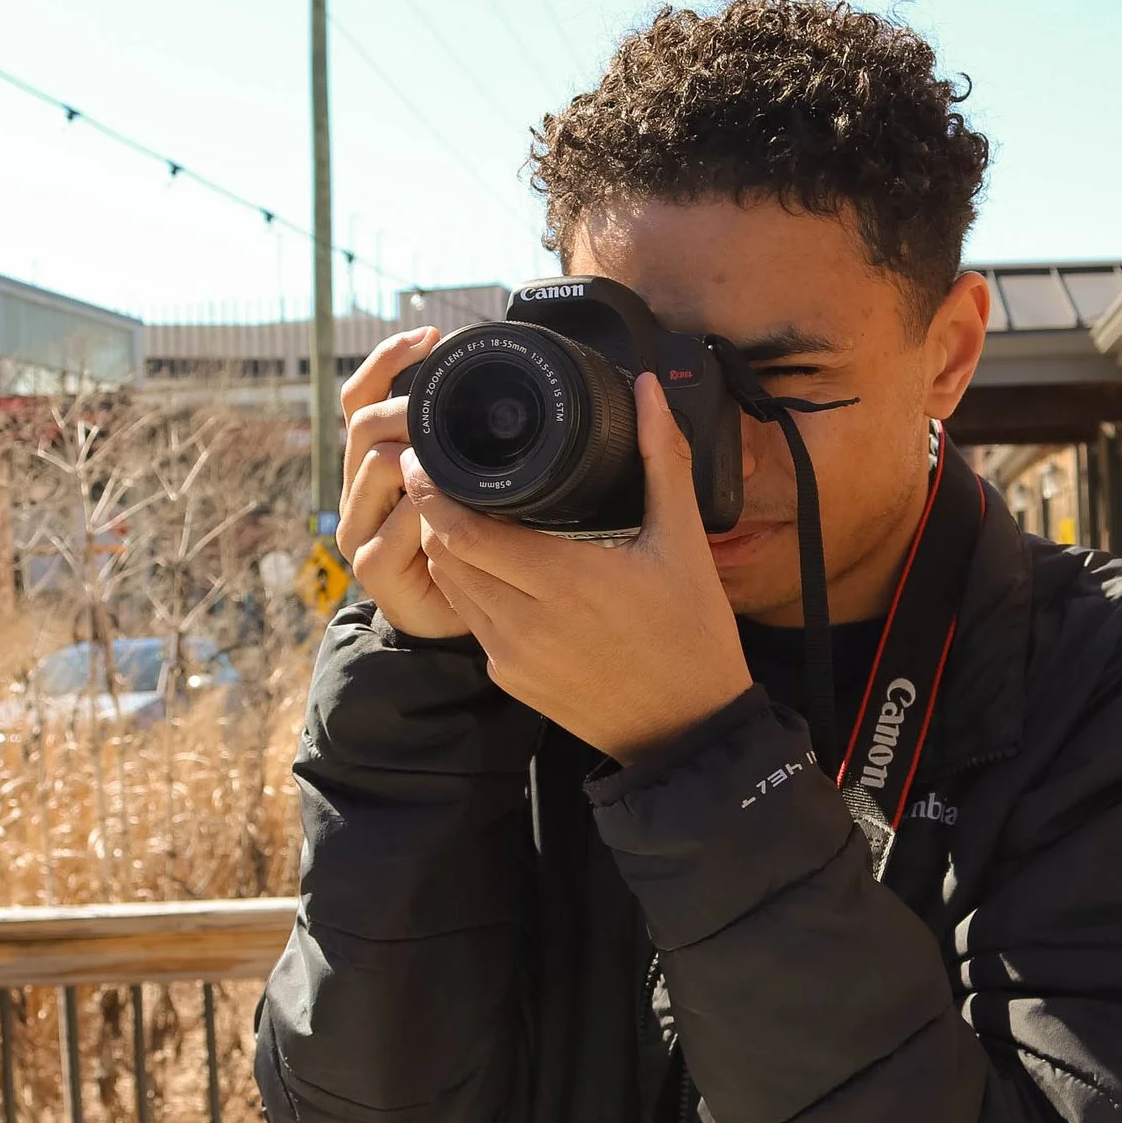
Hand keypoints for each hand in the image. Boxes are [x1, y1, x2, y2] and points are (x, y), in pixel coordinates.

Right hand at [337, 327, 469, 640]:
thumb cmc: (468, 545)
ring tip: (450, 463)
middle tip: (447, 412)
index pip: (360, 397)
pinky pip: (387, 534)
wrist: (456, 618)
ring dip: (415, 459)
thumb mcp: (468, 485)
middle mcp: (357, 490)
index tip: (430, 337)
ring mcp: (357, 529)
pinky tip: (442, 517)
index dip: (387, 360)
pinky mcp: (370, 570)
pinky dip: (418, 519)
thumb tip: (493, 385)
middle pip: (362, 424)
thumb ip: (465, 445)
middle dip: (405, 409)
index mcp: (374, 463)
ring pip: (373, 466)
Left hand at [409, 373, 752, 760]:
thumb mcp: (683, 543)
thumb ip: (662, 460)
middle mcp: (525, 621)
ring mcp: (511, 656)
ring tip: (458, 510)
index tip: (429, 454)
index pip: (463, 530)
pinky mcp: (509, 680)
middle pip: (445, 554)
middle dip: (433, 511)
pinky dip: (471, 588)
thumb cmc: (692, 635)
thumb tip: (646, 390)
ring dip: (447, 550)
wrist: (689, 732)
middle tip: (438, 472)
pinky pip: (471, 621)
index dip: (434, 490)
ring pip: (452, 587)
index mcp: (564, 580)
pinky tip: (493, 565)